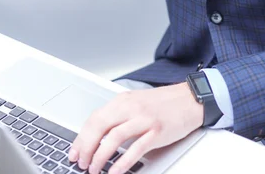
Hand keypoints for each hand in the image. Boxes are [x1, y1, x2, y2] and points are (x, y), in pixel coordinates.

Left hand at [68, 83, 203, 173]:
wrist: (190, 99)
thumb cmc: (163, 103)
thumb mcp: (136, 103)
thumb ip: (119, 115)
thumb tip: (98, 136)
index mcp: (123, 100)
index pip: (94, 118)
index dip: (81, 137)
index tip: (74, 151)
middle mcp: (131, 107)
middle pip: (100, 126)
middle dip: (86, 147)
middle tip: (81, 162)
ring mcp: (144, 119)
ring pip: (114, 137)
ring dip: (100, 156)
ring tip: (94, 169)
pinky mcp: (157, 131)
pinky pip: (135, 149)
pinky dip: (122, 163)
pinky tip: (114, 172)